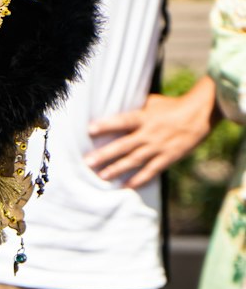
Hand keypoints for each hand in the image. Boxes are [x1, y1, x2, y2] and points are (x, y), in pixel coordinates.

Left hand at [87, 84, 214, 188]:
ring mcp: (158, 147)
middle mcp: (150, 133)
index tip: (90, 129)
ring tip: (102, 176)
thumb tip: (115, 111)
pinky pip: (151, 171)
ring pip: (134, 160)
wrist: (199, 114)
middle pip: (124, 145)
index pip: (123, 120)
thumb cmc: (172, 106)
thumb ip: (135, 109)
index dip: (107, 124)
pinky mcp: (167, 158)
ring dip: (117, 169)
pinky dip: (138, 180)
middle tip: (88, 162)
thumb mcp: (152, 102)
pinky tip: (125, 186)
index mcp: (145, 116)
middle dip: (105, 154)